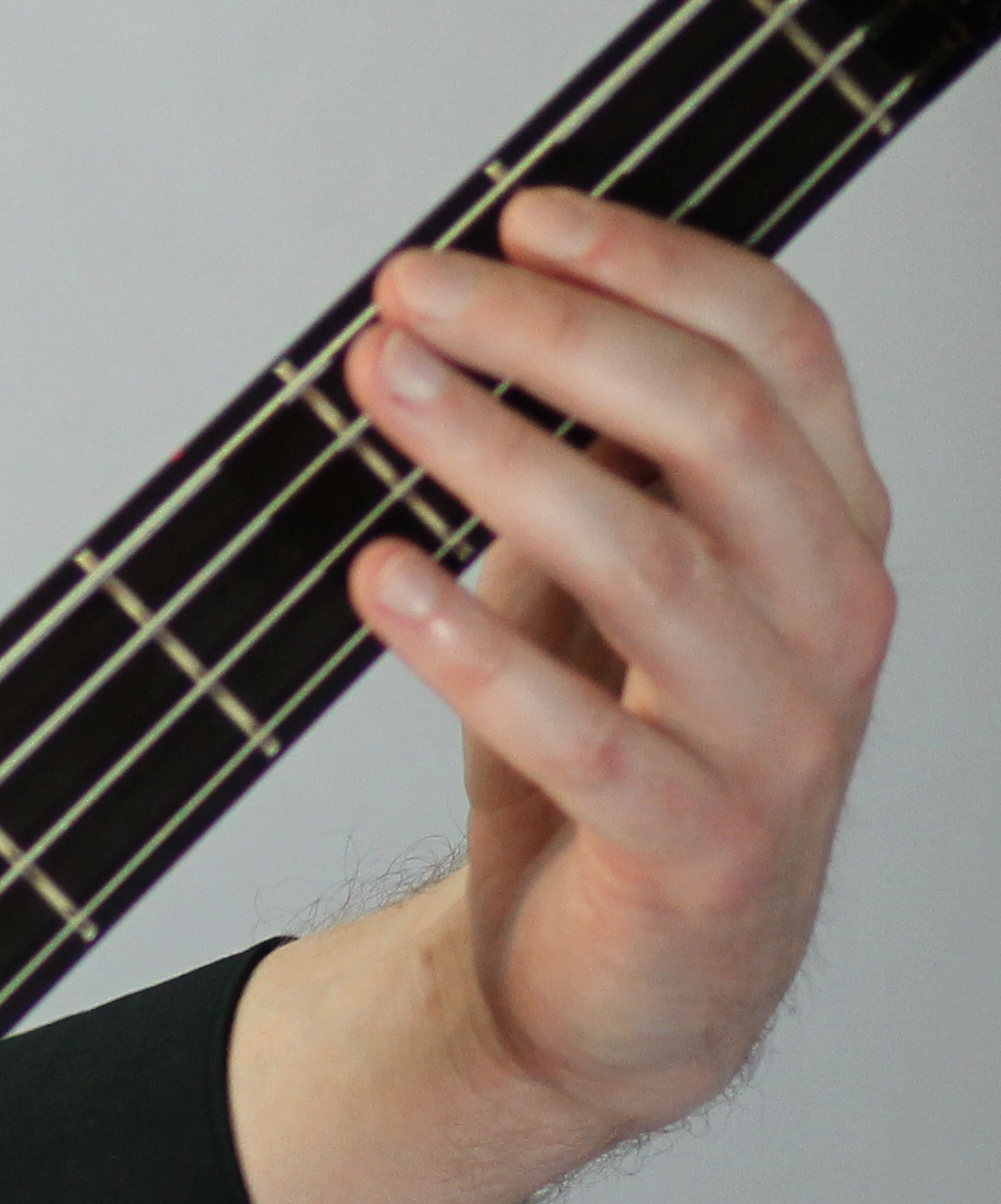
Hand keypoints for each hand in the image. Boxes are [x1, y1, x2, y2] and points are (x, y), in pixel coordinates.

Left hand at [224, 185, 894, 1203]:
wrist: (622, 988)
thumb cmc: (615, 747)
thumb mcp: (618, 575)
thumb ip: (598, 453)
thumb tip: (479, 297)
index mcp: (825, 525)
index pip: (782, 346)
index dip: (655, 262)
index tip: (519, 214)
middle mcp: (827, 615)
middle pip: (716, 423)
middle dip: (552, 334)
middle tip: (405, 289)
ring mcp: (777, 738)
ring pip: (649, 559)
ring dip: (496, 453)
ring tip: (376, 380)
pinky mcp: (695, 850)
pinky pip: (585, 735)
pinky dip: (472, 648)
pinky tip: (380, 577)